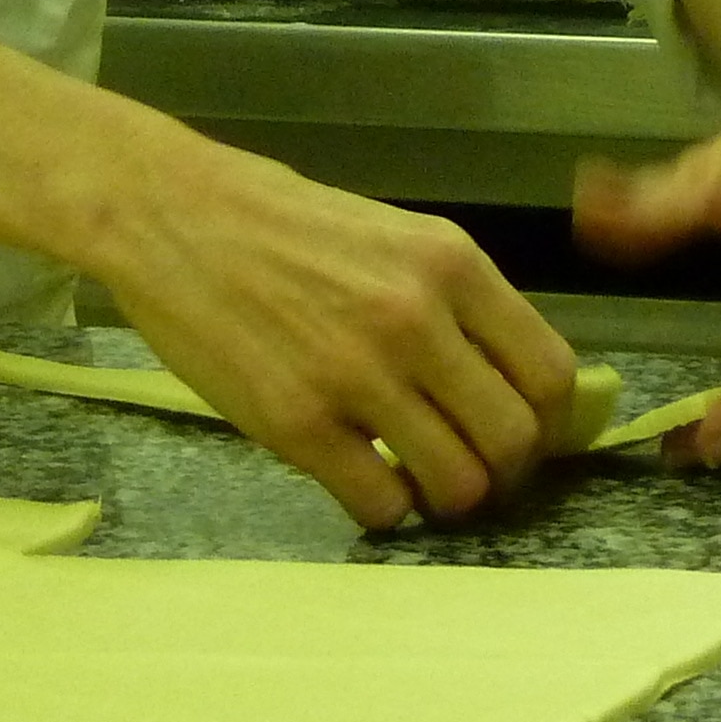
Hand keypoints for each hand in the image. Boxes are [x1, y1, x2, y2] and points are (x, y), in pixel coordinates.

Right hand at [80, 138, 581, 531]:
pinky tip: (358, 476)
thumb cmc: (280, 222)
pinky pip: (380, 504)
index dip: (547, 423)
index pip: (550, 374)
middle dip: (501, 470)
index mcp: (450, 264)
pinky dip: (382, 506)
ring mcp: (357, 376)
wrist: (171, 215)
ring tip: (413, 477)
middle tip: (469, 466)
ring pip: (457, 485)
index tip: (523, 435)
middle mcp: (416, 320)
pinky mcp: (299, 425)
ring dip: (443, 496)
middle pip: (514, 441)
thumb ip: (455, 303)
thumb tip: (507, 382)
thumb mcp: (393, 236)